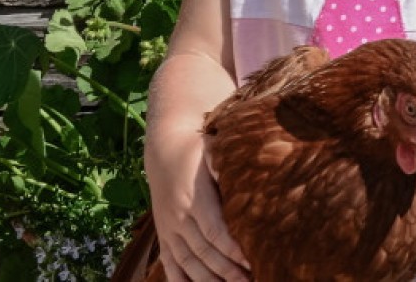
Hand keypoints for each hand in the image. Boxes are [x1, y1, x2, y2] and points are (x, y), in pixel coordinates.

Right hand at [146, 127, 249, 281]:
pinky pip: (169, 262)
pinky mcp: (163, 234)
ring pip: (186, 262)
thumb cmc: (197, 150)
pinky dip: (180, 279)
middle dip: (226, 271)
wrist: (164, 148)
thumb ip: (225, 166)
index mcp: (194, 199)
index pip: (215, 231)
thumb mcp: (212, 151)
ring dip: (208, 280)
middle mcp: (178, 217)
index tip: (252, 262)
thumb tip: (245, 172)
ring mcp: (168, 228)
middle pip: (203, 252)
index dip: (232, 249)